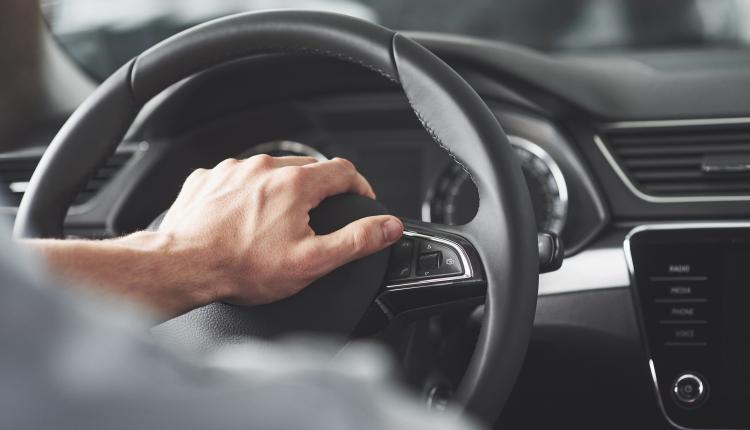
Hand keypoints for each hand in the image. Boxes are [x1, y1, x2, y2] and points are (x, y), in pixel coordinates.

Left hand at [158, 155, 402, 305]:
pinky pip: (237, 179)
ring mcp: (233, 170)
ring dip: (280, 192)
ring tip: (274, 226)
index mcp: (295, 184)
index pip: (343, 171)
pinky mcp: (208, 178)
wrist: (183, 266)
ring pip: (270, 172)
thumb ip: (357, 240)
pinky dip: (246, 195)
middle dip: (318, 192)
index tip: (361, 201)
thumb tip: (389, 227)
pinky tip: (242, 221)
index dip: (359, 186)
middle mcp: (264, 168)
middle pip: (307, 169)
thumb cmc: (242, 268)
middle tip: (315, 222)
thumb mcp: (312, 261)